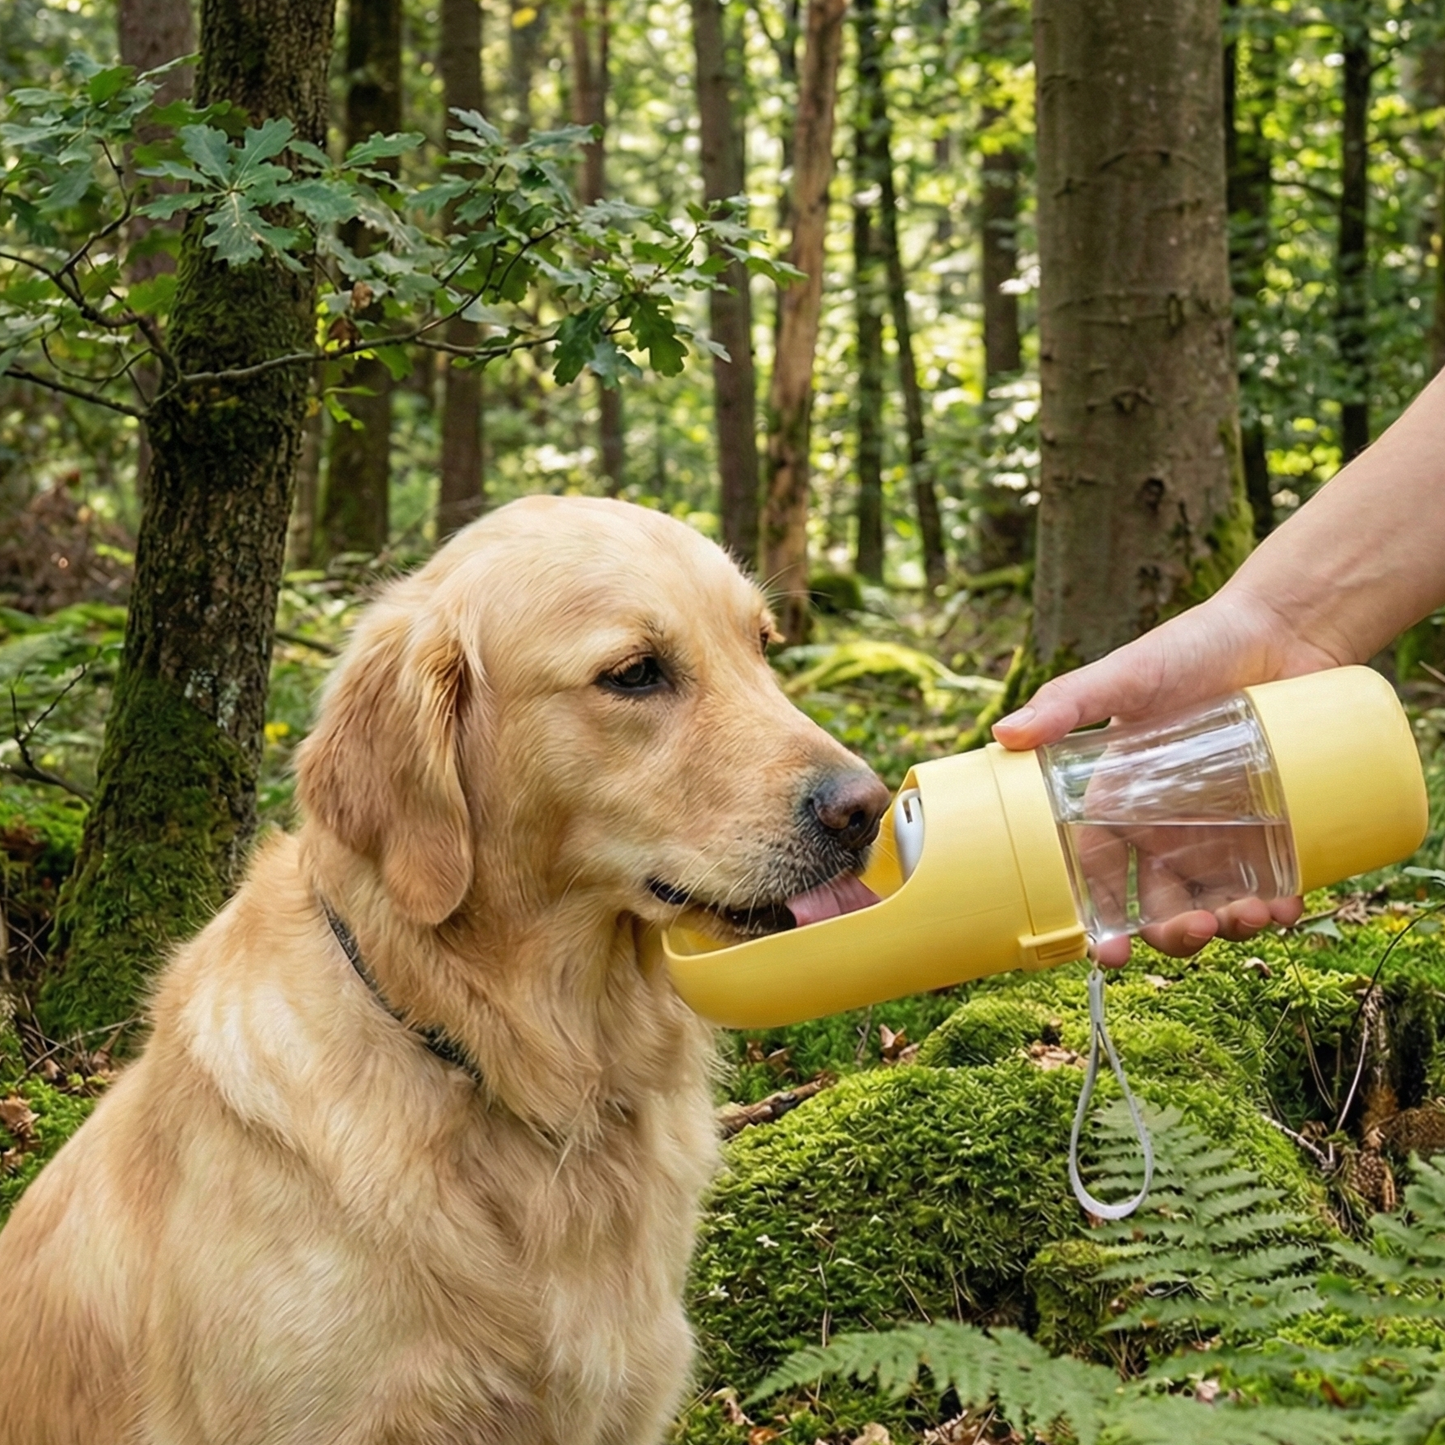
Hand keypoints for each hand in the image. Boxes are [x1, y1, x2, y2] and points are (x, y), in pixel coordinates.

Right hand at [999, 589, 1315, 962]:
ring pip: (1213, 903)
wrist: (1283, 628)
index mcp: (1118, 802)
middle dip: (1169, 934)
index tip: (1108, 951)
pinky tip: (1285, 906)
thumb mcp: (1126, 675)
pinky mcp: (1275, 826)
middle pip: (1158, 904)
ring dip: (1225, 927)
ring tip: (1246, 915)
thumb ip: (1067, 701)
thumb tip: (1004, 733)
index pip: (1097, 874)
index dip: (1098, 918)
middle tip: (1189, 930)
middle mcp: (1166, 826)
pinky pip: (1273, 884)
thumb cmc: (1195, 648)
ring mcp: (1222, 830)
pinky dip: (1278, 908)